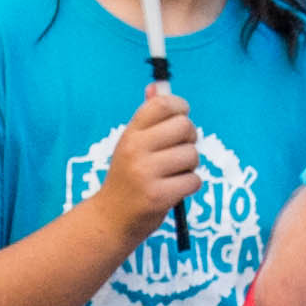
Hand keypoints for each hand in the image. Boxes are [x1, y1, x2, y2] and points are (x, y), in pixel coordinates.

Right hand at [92, 83, 204, 246]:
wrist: (111, 219)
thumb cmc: (127, 178)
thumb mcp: (131, 145)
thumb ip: (147, 118)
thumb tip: (156, 87)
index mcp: (130, 134)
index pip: (162, 105)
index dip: (180, 107)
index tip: (181, 118)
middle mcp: (135, 150)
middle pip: (184, 127)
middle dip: (190, 139)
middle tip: (179, 151)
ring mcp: (146, 173)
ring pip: (192, 155)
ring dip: (190, 166)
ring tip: (173, 174)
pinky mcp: (158, 196)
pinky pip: (194, 180)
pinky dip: (190, 185)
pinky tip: (175, 189)